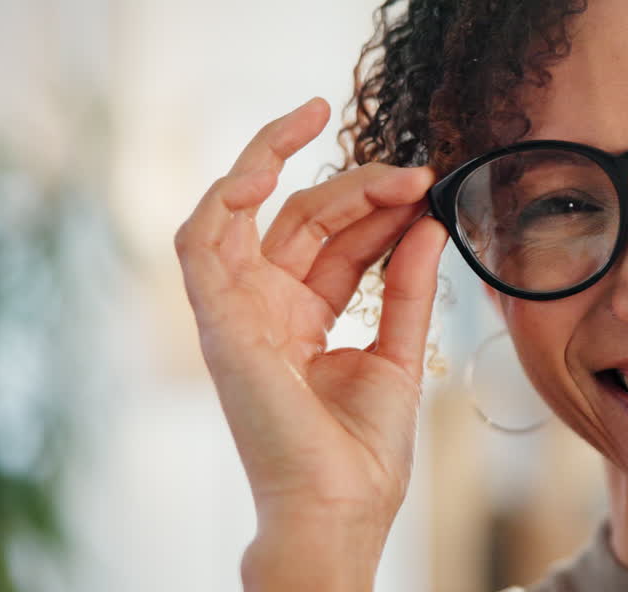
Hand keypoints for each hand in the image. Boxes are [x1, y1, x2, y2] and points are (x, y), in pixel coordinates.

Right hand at [173, 98, 447, 589]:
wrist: (342, 506)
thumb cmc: (363, 451)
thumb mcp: (399, 351)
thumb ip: (408, 286)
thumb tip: (429, 223)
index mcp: (303, 316)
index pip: (335, 238)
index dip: (377, 205)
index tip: (425, 185)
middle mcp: (264, 306)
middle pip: (299, 217)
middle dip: (355, 184)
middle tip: (413, 173)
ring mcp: (237, 311)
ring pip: (241, 211)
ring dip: (276, 159)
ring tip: (323, 121)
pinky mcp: (217, 322)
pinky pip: (198, 243)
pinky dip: (222, 198)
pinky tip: (265, 167)